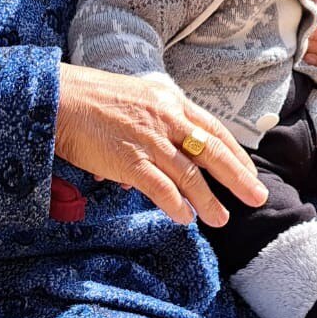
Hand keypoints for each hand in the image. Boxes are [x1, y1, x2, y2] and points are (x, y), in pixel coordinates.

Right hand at [55, 65, 267, 227]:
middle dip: (238, 177)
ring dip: (209, 200)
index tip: (249, 172)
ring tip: (221, 219)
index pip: (213, 129)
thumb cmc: (90, 100)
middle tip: (257, 196)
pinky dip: (175, 204)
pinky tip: (184, 218)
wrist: (59, 98)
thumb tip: (150, 175)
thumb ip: (150, 131)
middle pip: (213, 151)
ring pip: (190, 174)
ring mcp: (149, 139)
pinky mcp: (130, 160)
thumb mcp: (133, 102)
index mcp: (170, 100)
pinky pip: (161, 187)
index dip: (235, 153)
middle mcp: (166, 118)